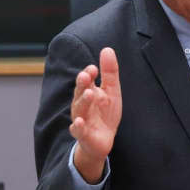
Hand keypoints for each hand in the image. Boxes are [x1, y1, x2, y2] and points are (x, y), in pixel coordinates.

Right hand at [69, 48, 121, 183]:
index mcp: (89, 92)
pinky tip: (78, 122)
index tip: (93, 68)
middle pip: (80, 93)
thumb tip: (107, 49)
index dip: (89, 75)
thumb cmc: (105, 113)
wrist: (103, 140)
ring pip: (79, 109)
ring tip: (89, 93)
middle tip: (85, 76)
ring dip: (83, 101)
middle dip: (82, 84)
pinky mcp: (84, 135)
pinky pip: (78, 130)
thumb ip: (109, 72)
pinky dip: (78, 126)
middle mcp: (82, 105)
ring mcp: (82, 119)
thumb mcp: (111, 91)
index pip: (86, 81)